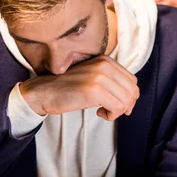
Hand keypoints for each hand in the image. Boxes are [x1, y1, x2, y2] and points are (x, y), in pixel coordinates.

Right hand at [20, 55, 139, 120]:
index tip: (118, 106)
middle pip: (132, 91)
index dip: (129, 97)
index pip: (132, 80)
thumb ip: (110, 81)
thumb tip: (131, 98)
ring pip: (127, 101)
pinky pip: (117, 108)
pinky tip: (99, 113)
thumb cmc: (67, 88)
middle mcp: (104, 65)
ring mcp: (99, 77)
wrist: (44, 91)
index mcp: (105, 60)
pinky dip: (111, 116)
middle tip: (112, 112)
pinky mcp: (94, 90)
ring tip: (103, 112)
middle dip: (126, 106)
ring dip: (117, 112)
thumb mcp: (91, 77)